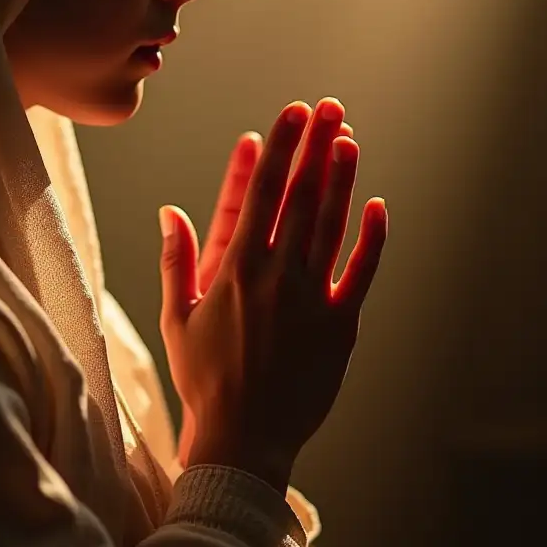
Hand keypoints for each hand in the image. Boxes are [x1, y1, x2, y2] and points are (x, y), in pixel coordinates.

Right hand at [160, 99, 386, 491]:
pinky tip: (377, 204)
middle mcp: (276, 275)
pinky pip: (362, 273)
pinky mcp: (340, 325)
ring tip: (348, 137)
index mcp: (234, 269)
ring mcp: (312, 299)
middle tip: (326, 106)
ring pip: (330, 225)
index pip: (257, 193)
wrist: (244, 440)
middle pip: (298, 196)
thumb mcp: (177, 317)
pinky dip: (371, 238)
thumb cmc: (203, 377)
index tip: (287, 115)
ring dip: (340, 178)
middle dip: (312, 146)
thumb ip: (176, 259)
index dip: (275, 150)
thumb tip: (170, 210)